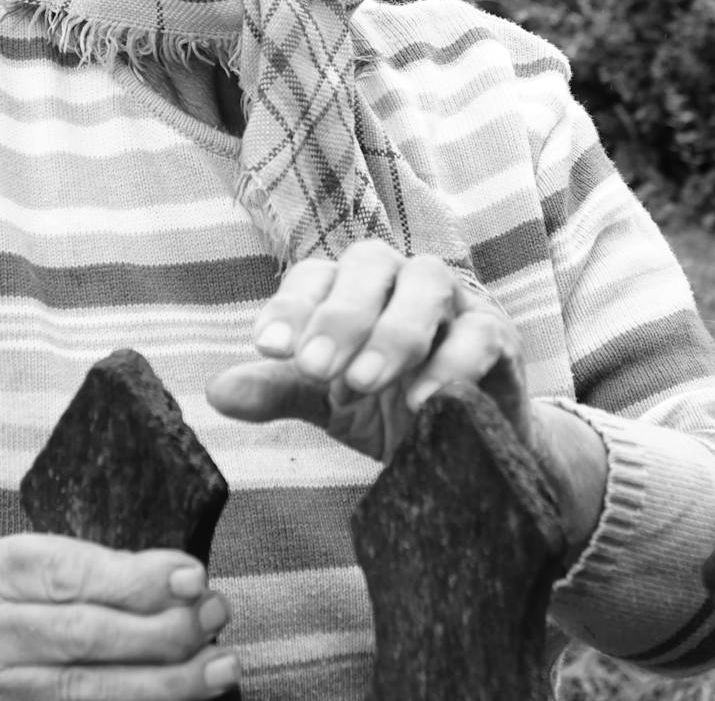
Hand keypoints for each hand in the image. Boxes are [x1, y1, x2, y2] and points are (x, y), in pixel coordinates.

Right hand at [0, 533, 238, 699]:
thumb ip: (110, 574)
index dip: (139, 579)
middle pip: (84, 635)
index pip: (72, 574)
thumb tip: (187, 586)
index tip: (194, 579)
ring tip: (217, 669)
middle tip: (215, 619)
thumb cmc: (24, 608)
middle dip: (163, 630)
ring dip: (165, 681)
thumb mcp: (49, 571)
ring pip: (87, 689)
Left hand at [206, 239, 529, 460]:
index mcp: (353, 287)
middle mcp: (401, 280)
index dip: (291, 306)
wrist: (466, 450)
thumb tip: (215, 391)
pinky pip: (479, 335)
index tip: (267, 347)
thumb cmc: (389, 408)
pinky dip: (451, 363)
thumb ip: (279, 390)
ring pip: (426, 285)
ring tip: (363, 382)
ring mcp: (455, 301)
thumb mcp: (326, 403)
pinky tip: (423, 401)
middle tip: (315, 368)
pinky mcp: (499, 337)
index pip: (316, 276)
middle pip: (370, 265)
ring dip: (393, 332)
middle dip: (340, 314)